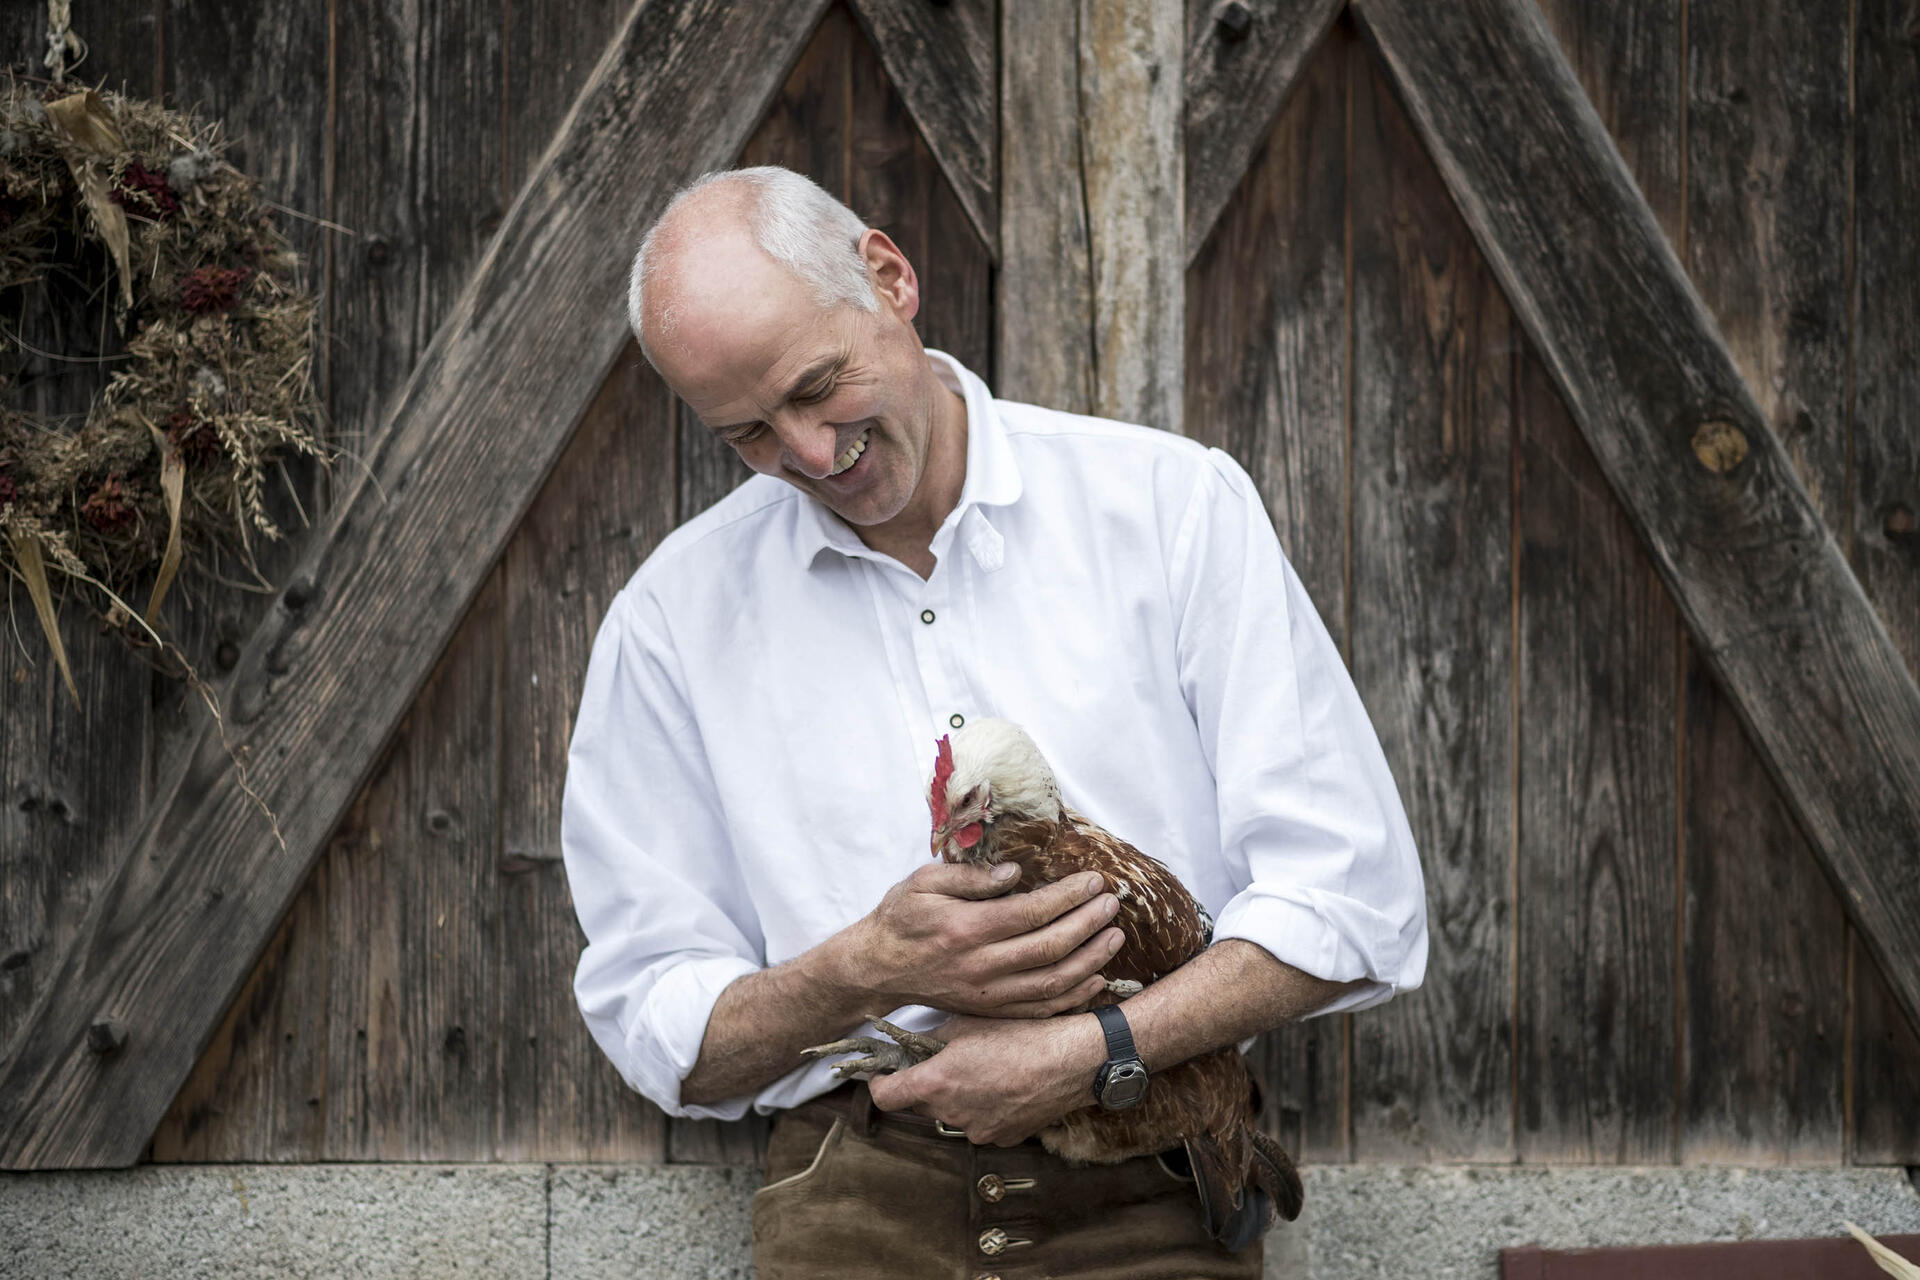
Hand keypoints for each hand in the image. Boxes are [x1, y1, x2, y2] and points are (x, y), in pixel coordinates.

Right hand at [842, 863, 1122, 1017]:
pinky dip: (1074, 996)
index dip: (1068, 897)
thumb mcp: (923, 882)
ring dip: (1091, 959)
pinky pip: (1041, 1009)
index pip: (1031, 912)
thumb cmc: (901, 918)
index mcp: (966, 928)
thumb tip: (1015, 873)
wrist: (878, 968)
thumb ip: (970, 877)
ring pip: (1052, 982)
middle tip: (1112, 903)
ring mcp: (988, 993)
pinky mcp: (990, 1009)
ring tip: (1115, 936)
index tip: (1093, 881)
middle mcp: (981, 965)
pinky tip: (1096, 978)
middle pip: (1050, 948)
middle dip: (1088, 924)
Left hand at [867, 1014, 1107, 1145]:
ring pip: (952, 1114)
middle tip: (941, 1061)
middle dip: (924, 1085)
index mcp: (935, 1084)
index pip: (885, 1097)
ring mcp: (979, 1131)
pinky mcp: (1003, 1138)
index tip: (882, 1073)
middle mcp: (952, 1114)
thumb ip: (933, 1038)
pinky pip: (981, 1123)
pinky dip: (984, 1107)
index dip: (879, 1083)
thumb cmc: (1021, 1034)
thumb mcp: (968, 1023)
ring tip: (984, 1069)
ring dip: (957, 1097)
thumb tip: (915, 1044)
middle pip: (920, 1105)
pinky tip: (1005, 1084)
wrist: (1072, 1060)